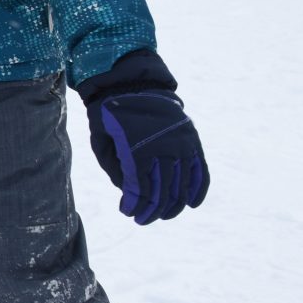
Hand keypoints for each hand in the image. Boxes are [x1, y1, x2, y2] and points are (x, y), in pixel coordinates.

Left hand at [80, 53, 207, 225]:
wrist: (131, 84)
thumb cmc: (109, 116)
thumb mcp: (102, 141)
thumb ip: (116, 169)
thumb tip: (131, 194)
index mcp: (138, 147)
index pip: (141, 188)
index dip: (135, 204)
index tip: (127, 212)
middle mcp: (164, 147)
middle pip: (163, 191)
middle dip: (151, 210)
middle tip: (141, 219)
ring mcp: (181, 144)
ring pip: (182, 186)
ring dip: (173, 205)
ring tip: (161, 215)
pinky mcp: (192, 141)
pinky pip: (200, 171)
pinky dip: (197, 189)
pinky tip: (191, 203)